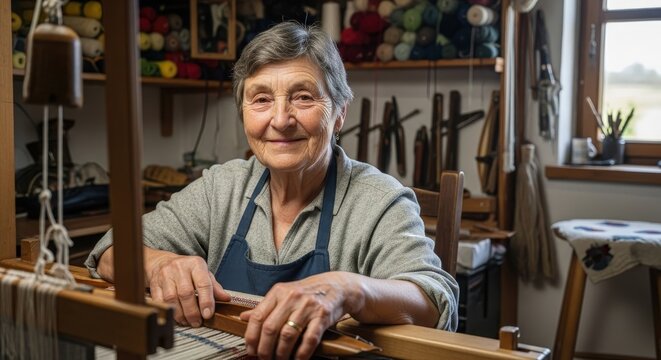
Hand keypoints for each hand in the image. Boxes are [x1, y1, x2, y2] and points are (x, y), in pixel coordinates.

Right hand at [146, 249, 230, 325]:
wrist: (163, 262)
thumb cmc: (187, 270)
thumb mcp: (204, 273)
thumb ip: (214, 287)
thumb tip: (226, 299)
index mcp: (196, 264)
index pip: (203, 283)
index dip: (206, 301)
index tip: (208, 314)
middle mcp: (179, 268)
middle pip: (186, 293)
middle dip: (193, 312)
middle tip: (197, 322)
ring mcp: (165, 275)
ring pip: (172, 299)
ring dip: (180, 314)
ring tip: (187, 322)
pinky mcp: (154, 284)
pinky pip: (160, 301)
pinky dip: (168, 312)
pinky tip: (175, 318)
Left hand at [239, 272, 362, 359]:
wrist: (336, 286)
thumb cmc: (307, 293)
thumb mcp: (284, 294)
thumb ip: (264, 307)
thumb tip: (243, 318)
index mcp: (278, 292)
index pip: (258, 317)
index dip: (252, 337)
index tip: (251, 350)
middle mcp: (292, 297)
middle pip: (271, 328)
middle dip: (265, 349)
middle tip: (264, 359)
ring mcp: (308, 306)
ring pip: (288, 335)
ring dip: (281, 354)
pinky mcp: (322, 316)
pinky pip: (309, 339)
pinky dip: (301, 353)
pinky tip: (297, 359)